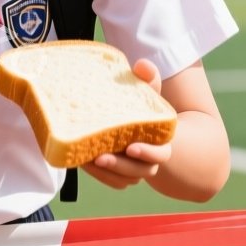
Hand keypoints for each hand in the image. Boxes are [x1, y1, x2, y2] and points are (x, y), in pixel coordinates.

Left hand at [82, 59, 174, 189]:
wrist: (134, 120)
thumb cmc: (141, 106)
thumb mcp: (146, 92)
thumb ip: (148, 79)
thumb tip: (142, 65)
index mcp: (160, 141)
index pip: (161, 154)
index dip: (148, 153)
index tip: (131, 146)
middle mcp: (149, 159)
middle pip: (139, 171)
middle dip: (119, 166)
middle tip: (99, 157)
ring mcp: (134, 168)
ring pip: (123, 179)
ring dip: (106, 173)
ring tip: (87, 160)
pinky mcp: (119, 173)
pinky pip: (112, 180)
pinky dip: (99, 175)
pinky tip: (84, 162)